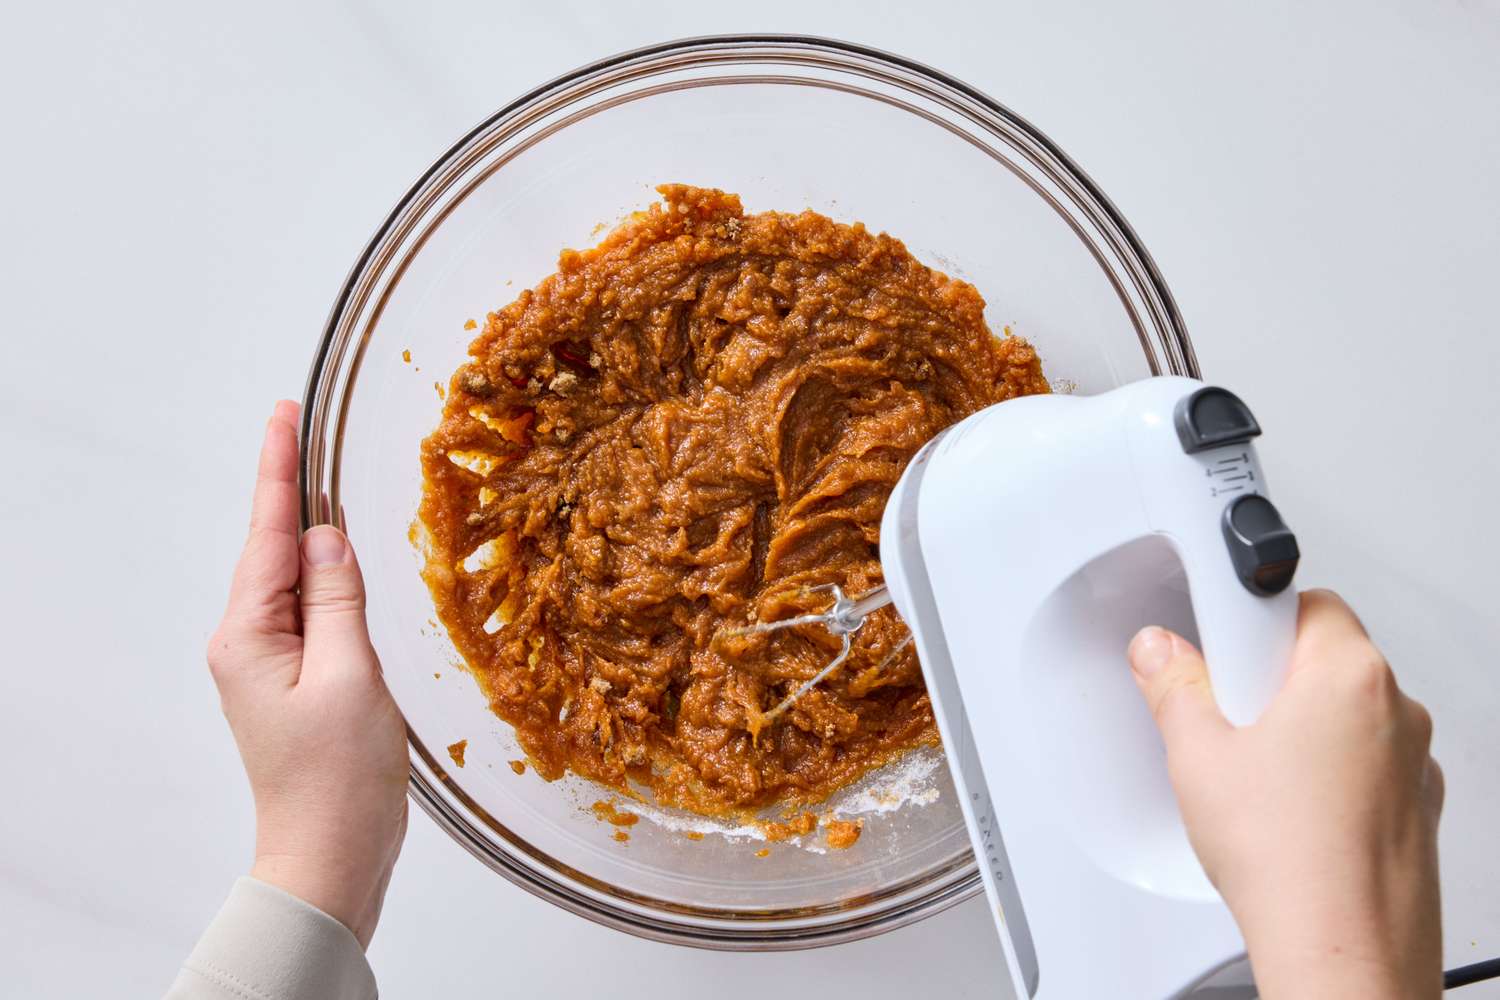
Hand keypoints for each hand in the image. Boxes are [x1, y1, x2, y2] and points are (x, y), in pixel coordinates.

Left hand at [207, 400, 407, 947]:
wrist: (331, 854)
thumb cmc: (338, 777)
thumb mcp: (349, 676)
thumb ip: (337, 599)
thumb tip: (327, 535)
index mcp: (249, 635)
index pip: (268, 534)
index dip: (278, 471)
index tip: (283, 415)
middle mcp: (248, 642)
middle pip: (273, 549)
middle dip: (290, 489)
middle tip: (303, 426)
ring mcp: (270, 663)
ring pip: (294, 579)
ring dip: (312, 532)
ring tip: (326, 475)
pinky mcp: (297, 681)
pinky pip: (311, 611)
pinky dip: (329, 577)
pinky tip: (345, 557)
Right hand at [1128, 589, 1442, 999]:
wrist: (1343, 953)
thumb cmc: (1290, 861)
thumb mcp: (1197, 754)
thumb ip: (1173, 685)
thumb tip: (1160, 652)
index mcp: (1348, 672)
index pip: (1296, 596)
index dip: (1242, 613)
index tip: (1212, 629)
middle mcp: (1395, 706)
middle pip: (1318, 652)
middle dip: (1265, 673)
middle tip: (1223, 713)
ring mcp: (1412, 758)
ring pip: (1342, 710)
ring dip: (1297, 723)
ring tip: (1249, 775)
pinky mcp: (1415, 804)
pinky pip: (1363, 760)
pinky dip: (1326, 771)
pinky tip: (1282, 809)